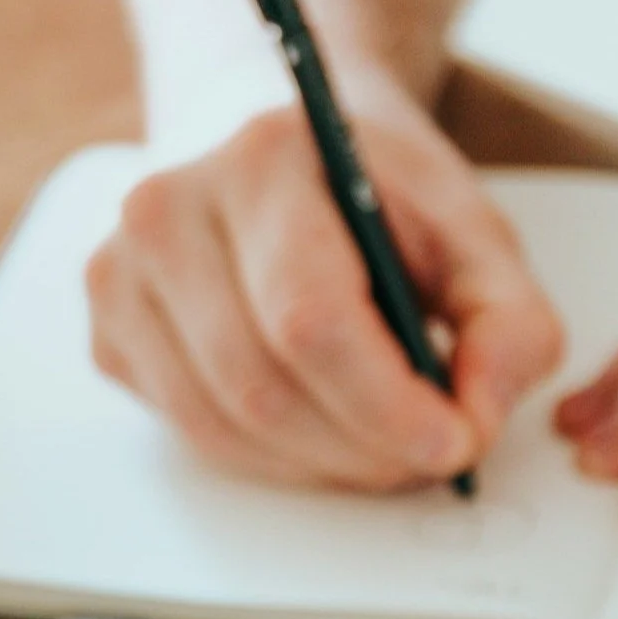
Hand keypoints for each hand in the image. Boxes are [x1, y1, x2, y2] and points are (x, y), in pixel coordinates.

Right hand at [85, 93, 564, 488]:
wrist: (281, 154)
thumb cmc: (376, 195)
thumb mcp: (473, 232)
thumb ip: (508, 320)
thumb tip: (481, 414)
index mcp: (262, 159)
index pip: (310, 319)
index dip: (387, 406)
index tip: (456, 443)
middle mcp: (167, 209)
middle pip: (263, 389)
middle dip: (363, 449)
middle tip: (431, 456)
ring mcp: (120, 275)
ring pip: (223, 428)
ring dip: (321, 464)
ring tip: (382, 444)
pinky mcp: (109, 335)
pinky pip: (194, 435)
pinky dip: (272, 457)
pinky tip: (319, 422)